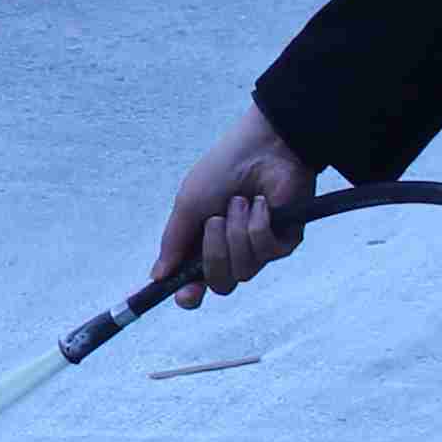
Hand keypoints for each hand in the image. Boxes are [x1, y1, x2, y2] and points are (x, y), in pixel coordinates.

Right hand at [151, 104, 323, 304]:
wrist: (263, 146)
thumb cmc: (223, 169)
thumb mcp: (189, 203)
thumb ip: (174, 241)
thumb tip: (157, 276)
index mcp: (204, 244)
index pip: (196, 285)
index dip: (190, 295)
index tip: (186, 293)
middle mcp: (232, 252)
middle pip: (221, 284)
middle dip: (215, 254)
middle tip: (215, 221)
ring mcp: (259, 249)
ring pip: (245, 270)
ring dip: (237, 233)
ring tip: (240, 201)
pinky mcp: (285, 241)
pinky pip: (267, 252)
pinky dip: (258, 225)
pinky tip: (261, 203)